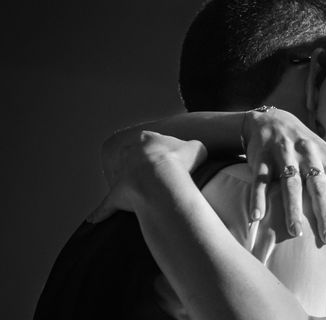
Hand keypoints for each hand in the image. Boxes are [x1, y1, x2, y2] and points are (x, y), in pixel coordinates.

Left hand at [88, 131, 206, 222]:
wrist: (162, 179)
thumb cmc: (180, 162)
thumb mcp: (197, 148)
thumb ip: (193, 149)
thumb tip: (193, 156)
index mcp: (148, 139)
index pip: (150, 140)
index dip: (159, 149)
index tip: (167, 157)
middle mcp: (130, 153)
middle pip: (130, 156)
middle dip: (138, 163)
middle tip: (152, 174)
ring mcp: (121, 173)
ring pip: (119, 176)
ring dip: (124, 182)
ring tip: (136, 193)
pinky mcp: (116, 194)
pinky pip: (107, 204)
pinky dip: (102, 211)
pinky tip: (96, 219)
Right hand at [242, 108, 325, 243]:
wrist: (272, 120)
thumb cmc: (303, 145)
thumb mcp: (324, 156)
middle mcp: (308, 154)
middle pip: (318, 187)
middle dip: (325, 213)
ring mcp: (284, 154)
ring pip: (291, 184)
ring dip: (293, 208)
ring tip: (296, 232)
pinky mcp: (262, 157)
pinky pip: (260, 180)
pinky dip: (258, 198)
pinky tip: (257, 216)